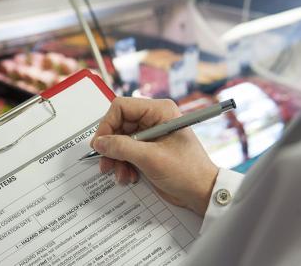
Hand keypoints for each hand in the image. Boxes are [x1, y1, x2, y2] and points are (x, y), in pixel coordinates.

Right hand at [91, 97, 218, 215]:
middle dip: (111, 147)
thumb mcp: (150, 159)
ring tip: (121, 175)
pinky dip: (123, 165)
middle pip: (117, 125)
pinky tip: (129, 176)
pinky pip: (125, 152)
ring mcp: (150, 134)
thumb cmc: (187, 172)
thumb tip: (99, 143)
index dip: (107, 125)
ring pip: (119, 140)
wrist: (201, 193)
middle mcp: (153, 119)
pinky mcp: (148, 149)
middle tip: (106, 164)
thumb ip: (122, 148)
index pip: (121, 107)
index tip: (100, 144)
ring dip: (116, 159)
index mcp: (159, 111)